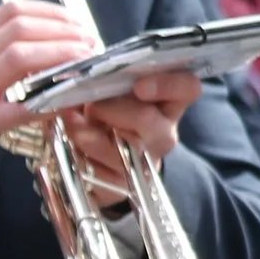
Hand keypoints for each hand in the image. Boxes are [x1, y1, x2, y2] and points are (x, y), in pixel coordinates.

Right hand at [0, 2, 99, 201]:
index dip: (51, 13)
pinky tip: (71, 101)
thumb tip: (45, 46)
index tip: (76, 23)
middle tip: (89, 43)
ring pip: (20, 57)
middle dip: (63, 31)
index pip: (11, 11)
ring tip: (85, 63)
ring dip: (60, 56)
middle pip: (19, 28)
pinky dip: (52, 99)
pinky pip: (23, 105)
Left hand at [57, 71, 203, 201]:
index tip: (139, 86)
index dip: (168, 85)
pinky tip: (72, 147)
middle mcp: (164, 132)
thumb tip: (83, 73)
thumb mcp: (105, 88)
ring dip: (90, 136)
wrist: (94, 154)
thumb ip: (100, 76)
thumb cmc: (104, 111)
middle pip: (149, 120)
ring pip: (125, 150)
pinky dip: (82, 158)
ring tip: (72, 124)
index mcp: (167, 101)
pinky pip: (103, 174)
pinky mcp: (125, 185)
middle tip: (90, 106)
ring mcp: (147, 161)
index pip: (188, 88)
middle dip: (111, 110)